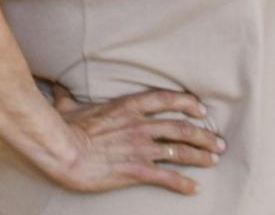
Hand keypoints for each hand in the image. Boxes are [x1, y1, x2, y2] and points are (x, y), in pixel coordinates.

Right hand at [47, 83, 223, 195]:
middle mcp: (139, 126)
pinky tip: (194, 188)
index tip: (200, 108)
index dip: (187, 103)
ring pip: (181, 151)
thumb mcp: (66, 106)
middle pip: (181, 128)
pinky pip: (168, 177)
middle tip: (217, 142)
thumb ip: (67, 96)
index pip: (165, 100)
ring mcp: (140, 148)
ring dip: (201, 156)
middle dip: (204, 135)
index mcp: (126, 107)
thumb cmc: (64, 128)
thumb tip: (56, 86)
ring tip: (213, 161)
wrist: (63, 151)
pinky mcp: (137, 170)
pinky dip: (184, 184)